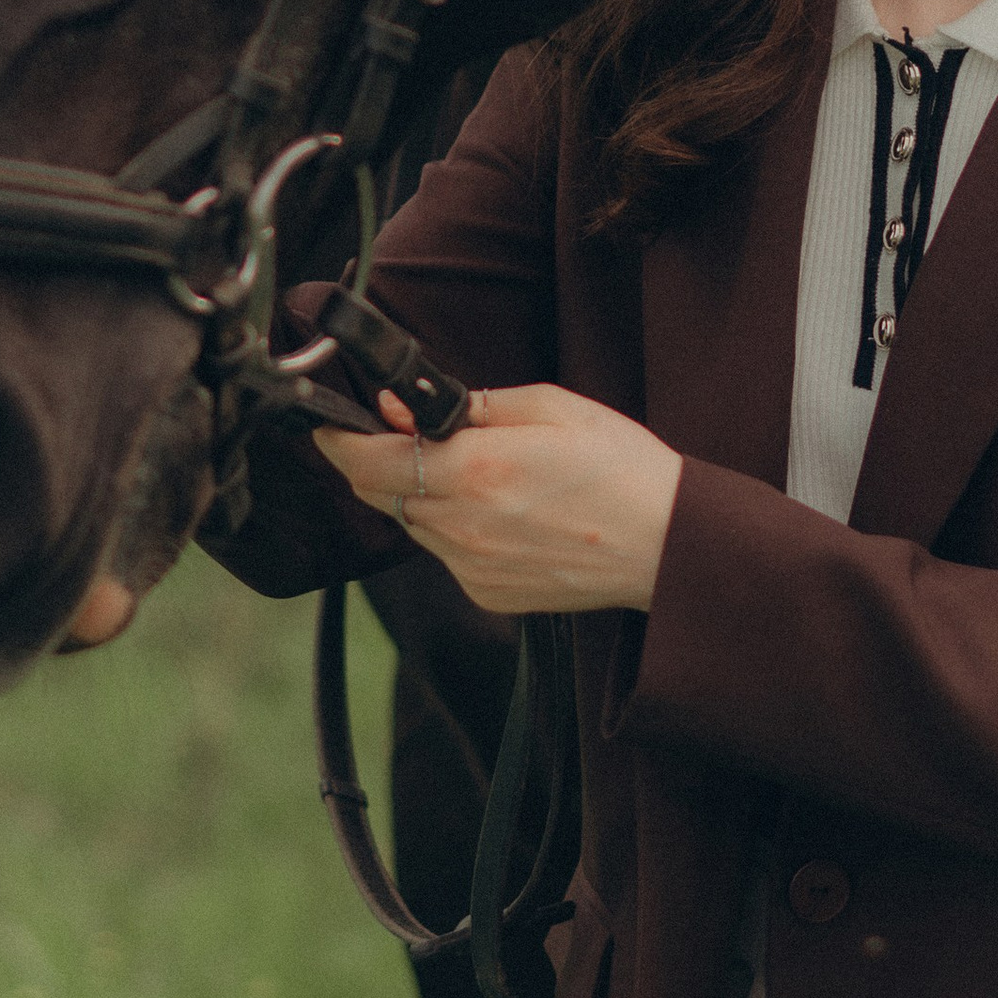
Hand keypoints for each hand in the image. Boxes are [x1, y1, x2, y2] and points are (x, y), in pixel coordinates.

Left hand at [316, 382, 681, 617]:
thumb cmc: (618, 468)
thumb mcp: (549, 406)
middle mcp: (460, 526)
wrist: (666, 545)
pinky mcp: (486, 594)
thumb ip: (468, 404)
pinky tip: (505, 513)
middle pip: (380, 494)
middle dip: (380, 462)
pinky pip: (447, 554)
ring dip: (421, 495)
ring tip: (481, 474)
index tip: (330, 425)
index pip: (366, 461)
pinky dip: (456, 529)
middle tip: (408, 434)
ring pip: (412, 523)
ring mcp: (470, 567)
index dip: (338, 440)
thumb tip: (406, 405)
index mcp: (473, 470)